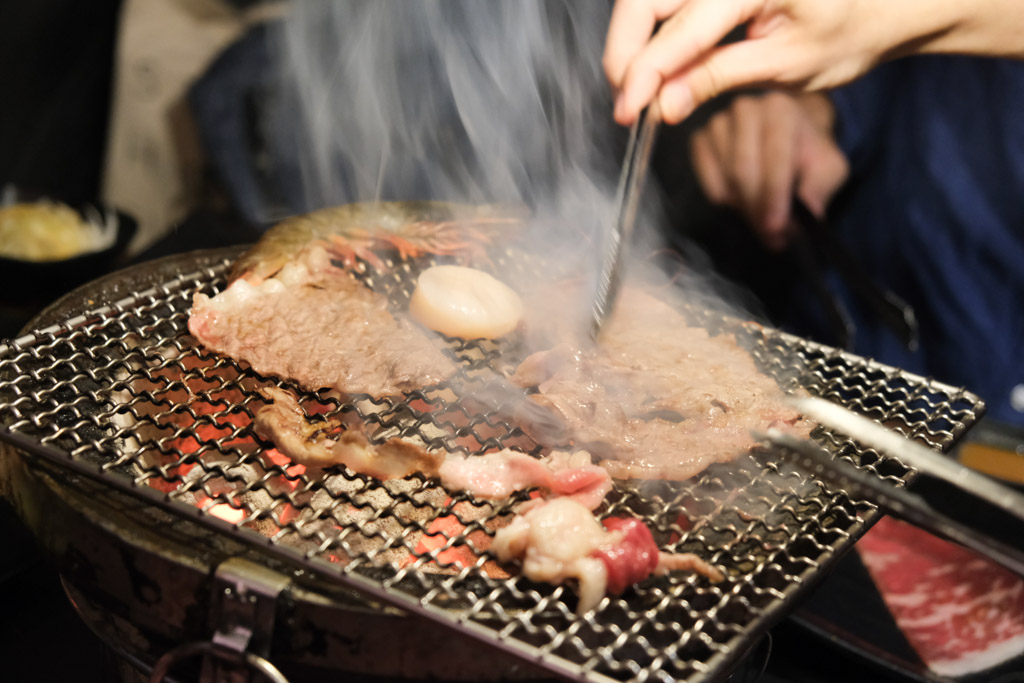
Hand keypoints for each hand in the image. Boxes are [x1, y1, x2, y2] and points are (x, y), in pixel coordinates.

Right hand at [603, 0, 992, 124]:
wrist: (887, 2)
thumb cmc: (851, 32)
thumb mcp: (786, 66)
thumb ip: (719, 78)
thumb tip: (665, 105)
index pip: (681, 29)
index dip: (646, 73)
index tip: (628, 112)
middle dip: (626, 51)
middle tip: (626, 101)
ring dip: (635, 41)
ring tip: (639, 86)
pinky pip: (671, 0)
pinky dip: (656, 31)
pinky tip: (658, 63)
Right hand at [689, 92, 847, 250]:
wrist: (785, 131)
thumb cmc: (808, 151)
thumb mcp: (829, 167)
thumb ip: (820, 188)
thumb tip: (807, 213)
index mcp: (780, 110)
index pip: (774, 158)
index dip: (774, 197)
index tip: (776, 229)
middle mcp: (745, 109)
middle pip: (743, 171)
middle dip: (757, 210)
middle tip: (770, 236)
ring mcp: (718, 122)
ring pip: (725, 179)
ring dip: (742, 207)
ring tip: (761, 218)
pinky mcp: (700, 138)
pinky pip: (706, 178)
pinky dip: (721, 198)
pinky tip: (740, 203)